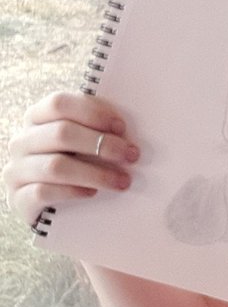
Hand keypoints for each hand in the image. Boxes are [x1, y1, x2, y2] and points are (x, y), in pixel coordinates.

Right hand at [2, 91, 138, 226]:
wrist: (51, 203)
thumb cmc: (76, 163)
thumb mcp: (84, 141)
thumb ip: (97, 128)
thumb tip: (126, 129)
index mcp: (37, 118)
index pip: (59, 104)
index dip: (93, 112)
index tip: (121, 127)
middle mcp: (23, 141)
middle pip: (61, 133)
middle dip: (102, 144)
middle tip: (130, 156)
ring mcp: (17, 169)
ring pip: (56, 166)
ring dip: (96, 173)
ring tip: (123, 181)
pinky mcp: (18, 197)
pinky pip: (44, 192)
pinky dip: (73, 191)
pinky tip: (92, 193)